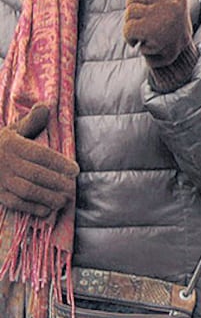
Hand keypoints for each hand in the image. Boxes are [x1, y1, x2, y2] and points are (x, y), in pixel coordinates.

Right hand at [0, 104, 78, 218]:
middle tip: (72, 188)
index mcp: (13, 145)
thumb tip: (45, 106)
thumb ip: (31, 122)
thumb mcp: (13, 130)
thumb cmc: (0, 144)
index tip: (75, 170)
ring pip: (26, 190)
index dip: (59, 163)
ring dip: (47, 197)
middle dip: (57, 182)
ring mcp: (0, 180)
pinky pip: (15, 203)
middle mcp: (6, 163)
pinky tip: (47, 210)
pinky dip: (32, 208)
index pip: (40, 155)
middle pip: (35, 174)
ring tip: (64, 200)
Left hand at [124, 0, 196, 89]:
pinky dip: (131, 38)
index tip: (155, 8)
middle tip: (152, 24)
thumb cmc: (173, 23)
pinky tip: (145, 42)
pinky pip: (128, 28)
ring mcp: (162, 16)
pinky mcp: (152, 30)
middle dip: (136, 12)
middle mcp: (171, 1)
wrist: (179, 56)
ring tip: (149, 34)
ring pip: (129, 13)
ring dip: (134, 27)